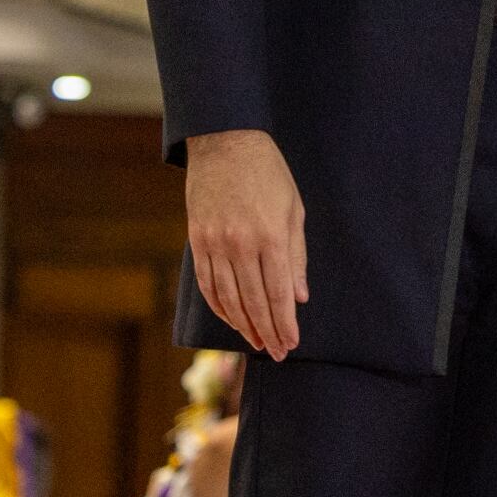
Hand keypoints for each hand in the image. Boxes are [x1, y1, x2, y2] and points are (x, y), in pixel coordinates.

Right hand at [186, 130, 307, 359]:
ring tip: (256, 342)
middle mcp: (240, 244)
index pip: (279, 293)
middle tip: (276, 353)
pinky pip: (207, 284)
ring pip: (228, 298)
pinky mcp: (197, 241)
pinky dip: (219, 306)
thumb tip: (299, 297)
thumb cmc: (268, 174)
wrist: (225, 143)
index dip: (285, 323)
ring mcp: (214, 244)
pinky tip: (231, 319)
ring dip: (243, 325)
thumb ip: (296, 256)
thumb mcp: (293, 209)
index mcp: (269, 235)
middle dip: (267, 331)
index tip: (291, 344)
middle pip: (254, 301)